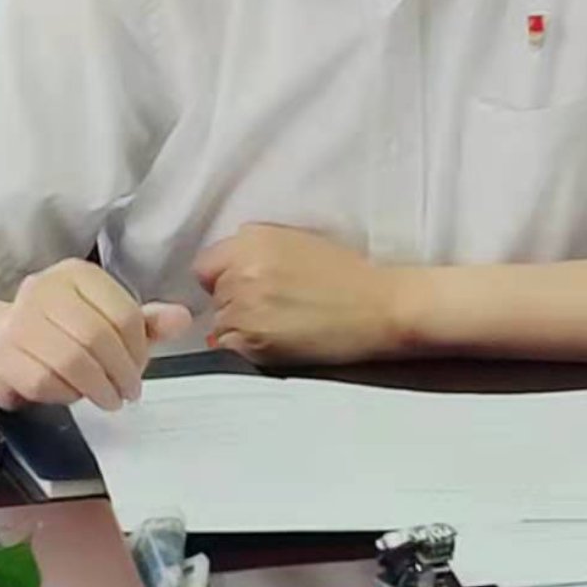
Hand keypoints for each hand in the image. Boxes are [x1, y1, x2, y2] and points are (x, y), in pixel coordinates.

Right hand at [0, 259, 191, 411]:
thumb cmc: (60, 330)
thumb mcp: (104, 318)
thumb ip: (145, 321)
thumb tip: (182, 319)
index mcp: (76, 274)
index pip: (123, 312)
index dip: (140, 348)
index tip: (142, 367)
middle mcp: (44, 289)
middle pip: (98, 336)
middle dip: (122, 372)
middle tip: (130, 391)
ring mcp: (19, 321)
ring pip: (72, 361)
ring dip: (98, 388)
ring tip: (110, 399)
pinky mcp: (2, 354)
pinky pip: (45, 381)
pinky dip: (67, 394)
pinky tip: (74, 394)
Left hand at [194, 225, 403, 364]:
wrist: (378, 306)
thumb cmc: (347, 275)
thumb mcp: (295, 241)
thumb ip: (255, 252)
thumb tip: (225, 277)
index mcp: (252, 238)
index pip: (207, 265)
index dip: (224, 277)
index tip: (244, 286)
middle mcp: (242, 269)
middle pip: (214, 294)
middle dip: (234, 301)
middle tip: (273, 308)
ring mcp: (244, 306)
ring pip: (220, 323)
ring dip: (241, 327)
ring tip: (280, 326)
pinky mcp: (252, 341)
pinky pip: (229, 347)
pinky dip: (246, 348)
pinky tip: (279, 340)